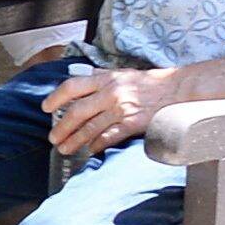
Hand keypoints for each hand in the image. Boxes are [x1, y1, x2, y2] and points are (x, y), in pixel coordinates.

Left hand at [43, 64, 170, 160]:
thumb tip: (80, 75)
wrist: (179, 90)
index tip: (46, 108)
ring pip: (90, 127)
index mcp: (106, 78)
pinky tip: (90, 150)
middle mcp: (111, 93)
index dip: (56, 97)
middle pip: (77, 112)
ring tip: (65, 149)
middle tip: (53, 138)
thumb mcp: (123, 73)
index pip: (72, 86)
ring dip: (75, 140)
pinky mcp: (133, 124)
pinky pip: (109, 137)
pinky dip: (97, 144)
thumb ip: (101, 76)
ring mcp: (122, 109)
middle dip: (62, 127)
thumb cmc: (151, 83)